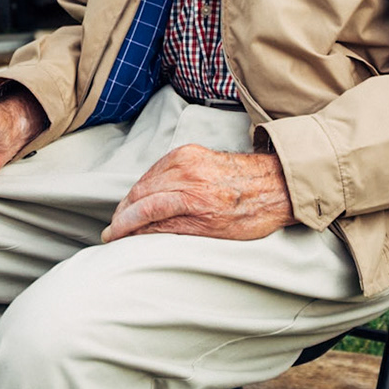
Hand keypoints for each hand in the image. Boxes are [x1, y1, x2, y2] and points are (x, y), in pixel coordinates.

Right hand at [101, 144, 294, 242]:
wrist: (277, 183)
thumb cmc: (252, 213)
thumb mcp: (214, 233)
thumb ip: (173, 230)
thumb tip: (140, 234)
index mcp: (194, 195)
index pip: (145, 209)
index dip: (124, 225)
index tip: (111, 237)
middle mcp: (187, 171)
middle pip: (140, 192)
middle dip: (124, 213)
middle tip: (114, 231)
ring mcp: (188, 157)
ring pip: (146, 179)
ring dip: (132, 198)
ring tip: (126, 217)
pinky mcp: (189, 150)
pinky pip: (157, 168)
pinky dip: (146, 184)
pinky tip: (144, 196)